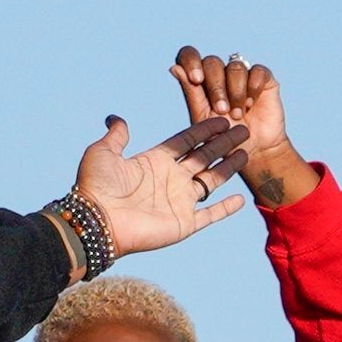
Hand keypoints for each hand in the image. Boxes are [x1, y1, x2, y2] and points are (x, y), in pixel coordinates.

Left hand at [73, 116, 229, 259]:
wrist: (96, 222)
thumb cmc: (95, 187)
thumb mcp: (102, 152)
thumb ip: (115, 135)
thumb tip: (115, 118)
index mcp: (155, 161)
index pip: (186, 141)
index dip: (204, 130)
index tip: (221, 119)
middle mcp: (170, 179)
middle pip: (204, 156)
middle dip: (223, 143)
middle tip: (242, 130)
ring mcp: (179, 201)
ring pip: (212, 180)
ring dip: (229, 168)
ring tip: (246, 153)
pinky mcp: (183, 223)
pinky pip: (210, 214)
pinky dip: (225, 208)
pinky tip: (241, 200)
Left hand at [178, 49, 309, 205]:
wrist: (251, 152)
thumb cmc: (222, 139)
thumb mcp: (203, 118)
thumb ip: (191, 92)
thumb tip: (173, 68)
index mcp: (200, 80)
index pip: (189, 56)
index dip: (191, 61)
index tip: (196, 80)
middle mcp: (220, 73)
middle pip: (212, 62)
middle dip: (216, 87)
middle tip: (222, 110)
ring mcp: (242, 75)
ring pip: (235, 66)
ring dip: (235, 92)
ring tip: (238, 115)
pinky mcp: (263, 79)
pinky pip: (258, 71)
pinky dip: (253, 87)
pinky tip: (252, 104)